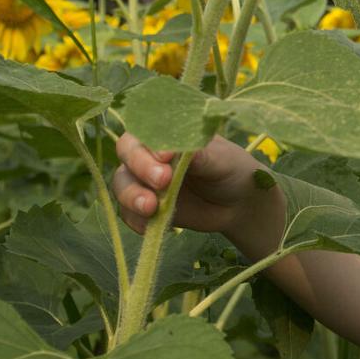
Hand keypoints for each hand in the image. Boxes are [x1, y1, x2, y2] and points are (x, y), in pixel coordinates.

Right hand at [112, 132, 266, 236]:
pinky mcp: (144, 208)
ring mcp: (143, 181)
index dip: (151, 144)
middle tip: (163, 181)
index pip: (146, 131)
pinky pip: (128, 213)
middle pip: (127, 154)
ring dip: (132, 196)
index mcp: (166, 133)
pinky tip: (150, 226)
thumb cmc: (230, 168)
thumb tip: (180, 149)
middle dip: (140, 167)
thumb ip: (199, 155)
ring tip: (151, 208)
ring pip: (122, 184)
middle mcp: (149, 154)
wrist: (237, 203)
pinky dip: (136, 220)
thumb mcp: (221, 159)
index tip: (166, 157)